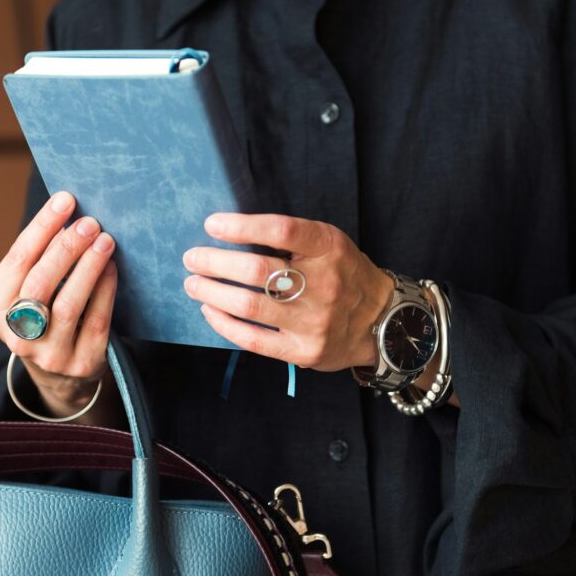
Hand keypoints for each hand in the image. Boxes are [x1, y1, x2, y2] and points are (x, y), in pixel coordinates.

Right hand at [0, 191, 118, 420]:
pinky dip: (105, 291)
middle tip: (89, 222)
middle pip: (39, 284)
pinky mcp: (80, 365)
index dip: (41, 228)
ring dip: (88, 267)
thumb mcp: (28, 294)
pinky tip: (112, 268)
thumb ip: (38, 261)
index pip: (16, 262)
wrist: (60, 376)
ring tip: (105, 240)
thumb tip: (69, 212)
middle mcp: (17, 336)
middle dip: (66, 248)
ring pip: (67, 305)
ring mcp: (49, 355)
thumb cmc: (45, 317)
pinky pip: (96, 323)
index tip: (65, 201)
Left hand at [182, 213, 392, 370]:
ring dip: (212, 291)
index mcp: (330, 247)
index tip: (213, 224)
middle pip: (257, 269)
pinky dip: (224, 323)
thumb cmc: (344, 274)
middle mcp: (324, 283)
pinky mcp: (304, 350)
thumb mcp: (330, 244)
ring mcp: (314, 320)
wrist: (383, 322)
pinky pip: (253, 339)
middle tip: (192, 258)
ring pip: (249, 304)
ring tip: (193, 283)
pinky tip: (210, 310)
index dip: (242, 226)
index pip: (281, 230)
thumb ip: (292, 237)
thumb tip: (231, 231)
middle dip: (214, 262)